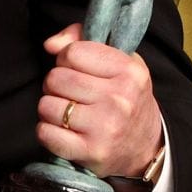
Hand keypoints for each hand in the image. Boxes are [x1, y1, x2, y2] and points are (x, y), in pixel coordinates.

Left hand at [36, 24, 163, 177]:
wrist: (145, 146)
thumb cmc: (124, 97)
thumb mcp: (118, 61)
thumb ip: (81, 39)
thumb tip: (50, 45)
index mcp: (129, 71)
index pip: (73, 53)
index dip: (67, 60)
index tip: (76, 70)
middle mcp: (120, 99)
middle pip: (56, 78)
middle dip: (56, 84)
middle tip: (71, 93)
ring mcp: (105, 127)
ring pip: (47, 105)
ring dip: (51, 108)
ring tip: (68, 111)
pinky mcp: (91, 151)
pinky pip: (46, 133)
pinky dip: (47, 131)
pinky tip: (63, 130)